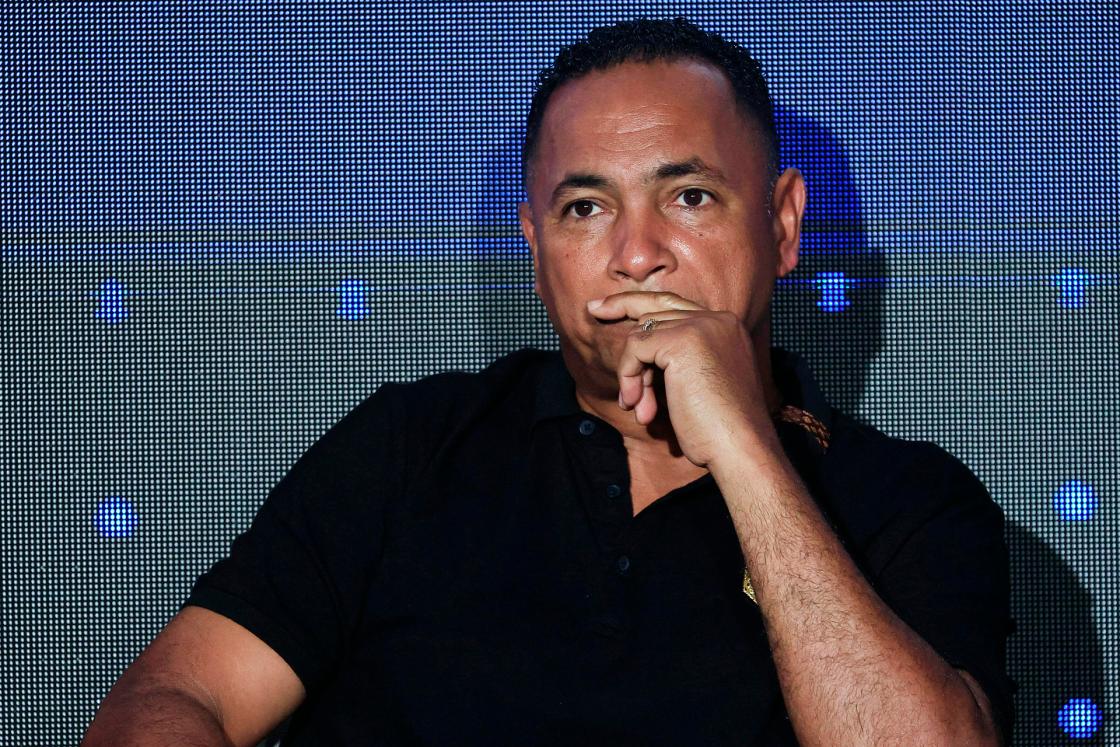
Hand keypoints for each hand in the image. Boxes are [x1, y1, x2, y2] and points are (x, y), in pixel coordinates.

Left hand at [586, 291, 774, 466]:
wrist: (741, 448)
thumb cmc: (720, 429)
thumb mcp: (701, 383)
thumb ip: (678, 359)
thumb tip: (640, 346)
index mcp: (726, 326)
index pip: (675, 305)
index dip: (640, 305)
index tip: (608, 306)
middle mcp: (717, 319)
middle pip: (655, 308)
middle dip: (624, 314)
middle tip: (593, 309)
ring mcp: (701, 327)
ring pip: (642, 336)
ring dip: (633, 374)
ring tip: (640, 408)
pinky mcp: (682, 342)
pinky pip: (635, 348)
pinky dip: (629, 376)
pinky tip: (638, 405)